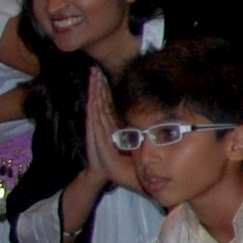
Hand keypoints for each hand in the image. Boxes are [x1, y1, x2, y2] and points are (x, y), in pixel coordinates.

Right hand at [83, 70, 137, 189]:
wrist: (110, 172)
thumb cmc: (122, 156)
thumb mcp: (130, 138)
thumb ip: (132, 126)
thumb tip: (150, 113)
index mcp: (108, 122)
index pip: (105, 101)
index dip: (103, 87)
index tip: (101, 73)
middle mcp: (101, 123)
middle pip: (98, 100)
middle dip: (96, 85)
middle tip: (94, 69)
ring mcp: (97, 129)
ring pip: (95, 106)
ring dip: (94, 92)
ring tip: (93, 77)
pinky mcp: (96, 136)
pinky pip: (95, 118)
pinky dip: (94, 106)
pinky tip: (94, 96)